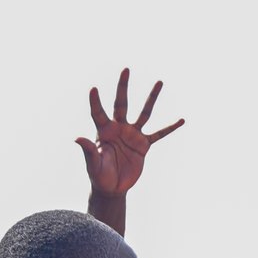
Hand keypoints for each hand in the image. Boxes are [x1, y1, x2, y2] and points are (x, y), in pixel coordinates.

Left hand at [78, 68, 182, 201]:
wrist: (113, 188)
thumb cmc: (99, 176)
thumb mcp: (93, 165)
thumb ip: (88, 150)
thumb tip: (76, 138)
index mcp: (103, 131)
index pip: (98, 112)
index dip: (95, 101)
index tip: (93, 88)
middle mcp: (118, 128)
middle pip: (121, 103)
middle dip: (123, 87)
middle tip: (126, 69)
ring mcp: (132, 135)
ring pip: (144, 113)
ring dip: (151, 98)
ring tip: (159, 82)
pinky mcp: (144, 145)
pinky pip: (159, 134)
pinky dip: (170, 128)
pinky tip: (181, 120)